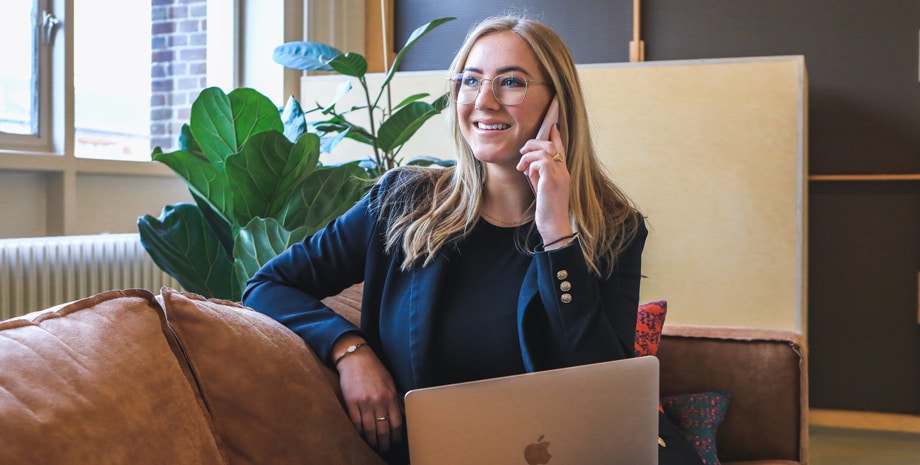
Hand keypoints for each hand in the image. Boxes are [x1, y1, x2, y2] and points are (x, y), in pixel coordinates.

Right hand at [335, 339, 402, 451]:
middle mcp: (378, 401)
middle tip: (385, 449)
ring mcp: (364, 402)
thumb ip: (395, 399)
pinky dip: (359, 432)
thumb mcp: (390, 382)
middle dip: (384, 443)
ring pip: (369, 429)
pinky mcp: (351, 402)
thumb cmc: (374, 370)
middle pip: (383, 429)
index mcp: (390, 396)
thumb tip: (401, 416)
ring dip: (372, 441)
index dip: (396, 436)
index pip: (396, 423)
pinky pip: (356, 423)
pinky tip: (362, 436)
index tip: (396, 442)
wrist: (356, 358)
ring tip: (373, 446)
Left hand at [517, 123, 571, 244]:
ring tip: (521, 165)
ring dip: (529, 154)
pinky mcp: (552, 182)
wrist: (554, 226)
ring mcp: (559, 176)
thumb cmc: (548, 210)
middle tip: (522, 151)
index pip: (561, 149)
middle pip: (551, 145)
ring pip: (545, 151)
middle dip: (534, 143)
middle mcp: (564, 172)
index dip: (556, 136)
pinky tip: (527, 173)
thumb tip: (529, 166)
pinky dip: (531, 164)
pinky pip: (541, 162)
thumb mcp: (543, 188)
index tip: (552, 126)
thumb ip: (539, 175)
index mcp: (563, 173)